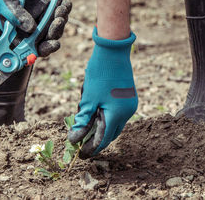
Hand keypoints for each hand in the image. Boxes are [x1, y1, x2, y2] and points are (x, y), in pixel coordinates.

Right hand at [0, 0, 71, 55]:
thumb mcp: (6, 1)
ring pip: (54, 27)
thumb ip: (17, 15)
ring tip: (62, 8)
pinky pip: (57, 13)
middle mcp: (27, 29)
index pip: (30, 49)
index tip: (54, 44)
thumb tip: (32, 29)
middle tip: (59, 20)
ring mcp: (37, 19)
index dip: (43, 50)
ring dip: (61, 19)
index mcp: (15, 33)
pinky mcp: (45, 8)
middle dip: (55, 32)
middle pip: (45, 40)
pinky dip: (64, 9)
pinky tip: (65, 2)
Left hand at [68, 28, 137, 157]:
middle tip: (82, 143)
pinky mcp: (128, 97)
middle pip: (111, 133)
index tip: (81, 154)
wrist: (113, 51)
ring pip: (115, 123)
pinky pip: (118, 114)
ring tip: (86, 127)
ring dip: (102, 128)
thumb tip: (74, 139)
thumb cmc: (100, 74)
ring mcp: (130, 104)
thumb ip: (83, 120)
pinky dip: (107, 117)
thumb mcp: (88, 99)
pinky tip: (96, 113)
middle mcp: (128, 112)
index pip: (104, 139)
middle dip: (97, 140)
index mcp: (118, 114)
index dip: (92, 148)